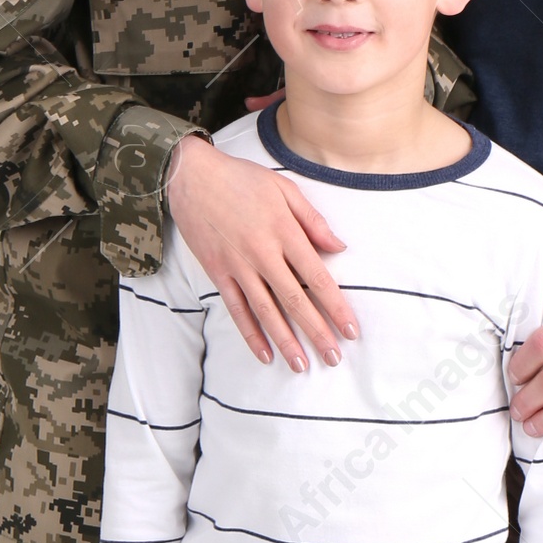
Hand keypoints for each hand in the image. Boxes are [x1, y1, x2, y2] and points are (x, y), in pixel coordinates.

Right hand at [167, 133, 354, 370]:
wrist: (190, 176)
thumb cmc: (241, 179)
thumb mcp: (284, 189)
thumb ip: (313, 221)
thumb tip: (340, 248)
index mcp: (284, 232)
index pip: (317, 277)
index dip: (336, 306)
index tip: (351, 329)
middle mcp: (262, 253)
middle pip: (295, 301)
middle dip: (317, 332)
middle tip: (334, 358)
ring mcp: (238, 266)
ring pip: (266, 312)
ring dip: (286, 341)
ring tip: (302, 366)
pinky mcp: (217, 273)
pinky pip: (236, 309)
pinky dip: (250, 334)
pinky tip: (264, 354)